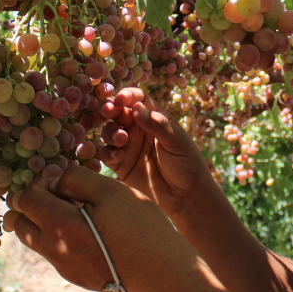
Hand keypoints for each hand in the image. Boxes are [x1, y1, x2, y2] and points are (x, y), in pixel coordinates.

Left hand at [14, 165, 226, 291]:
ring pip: (37, 239)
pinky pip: (56, 252)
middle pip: (22, 224)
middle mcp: (56, 251)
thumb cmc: (140, 228)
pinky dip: (62, 235)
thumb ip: (77, 179)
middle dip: (35, 203)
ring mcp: (65, 267)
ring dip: (47, 220)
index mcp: (61, 228)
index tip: (64, 180)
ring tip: (78, 210)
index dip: (41, 183)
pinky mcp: (77, 275)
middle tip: (63, 194)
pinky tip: (92, 228)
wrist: (162, 271)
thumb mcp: (111, 191)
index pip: (26, 199)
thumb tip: (56, 180)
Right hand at [97, 87, 213, 218]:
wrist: (185, 196)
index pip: (137, 99)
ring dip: (110, 131)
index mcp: (154, 117)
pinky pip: (106, 153)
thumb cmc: (186, 163)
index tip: (121, 99)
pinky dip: (108, 152)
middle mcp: (138, 128)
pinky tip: (119, 157)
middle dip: (110, 108)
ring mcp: (128, 146)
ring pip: (108, 131)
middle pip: (117, 111)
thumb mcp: (176, 141)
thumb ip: (157, 124)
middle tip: (108, 111)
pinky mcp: (120, 164)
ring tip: (121, 140)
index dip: (127, 95)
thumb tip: (136, 107)